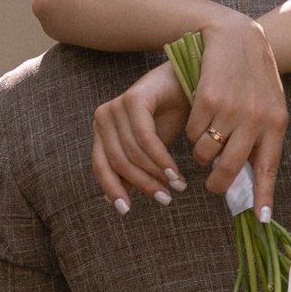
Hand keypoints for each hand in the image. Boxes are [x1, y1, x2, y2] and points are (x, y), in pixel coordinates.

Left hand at [92, 63, 188, 209]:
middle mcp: (103, 117)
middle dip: (143, 185)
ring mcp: (116, 105)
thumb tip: (115, 200)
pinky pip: (145, 139)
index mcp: (102, 130)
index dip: (111, 189)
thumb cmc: (170, 114)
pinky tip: (175, 171)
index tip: (126, 210)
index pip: (100, 166)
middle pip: (117, 162)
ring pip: (132, 153)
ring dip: (156, 174)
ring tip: (177, 185)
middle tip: (165, 198)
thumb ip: (133, 170)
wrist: (190, 81)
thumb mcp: (150, 149)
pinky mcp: (134, 98)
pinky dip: (161, 159)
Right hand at [184, 15, 288, 216]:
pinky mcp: (208, 99)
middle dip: (217, 184)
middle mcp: (256, 119)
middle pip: (229, 168)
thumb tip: (252, 182)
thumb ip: (262, 141)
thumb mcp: (269, 108)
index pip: (268, 169)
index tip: (259, 220)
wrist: (238, 37)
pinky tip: (198, 119)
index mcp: (276, 124)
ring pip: (206, 152)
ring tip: (205, 142)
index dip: (263, 196)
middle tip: (211, 186)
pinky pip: (193, 132)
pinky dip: (192, 132)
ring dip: (201, 153)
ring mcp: (231, 109)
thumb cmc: (255, 79)